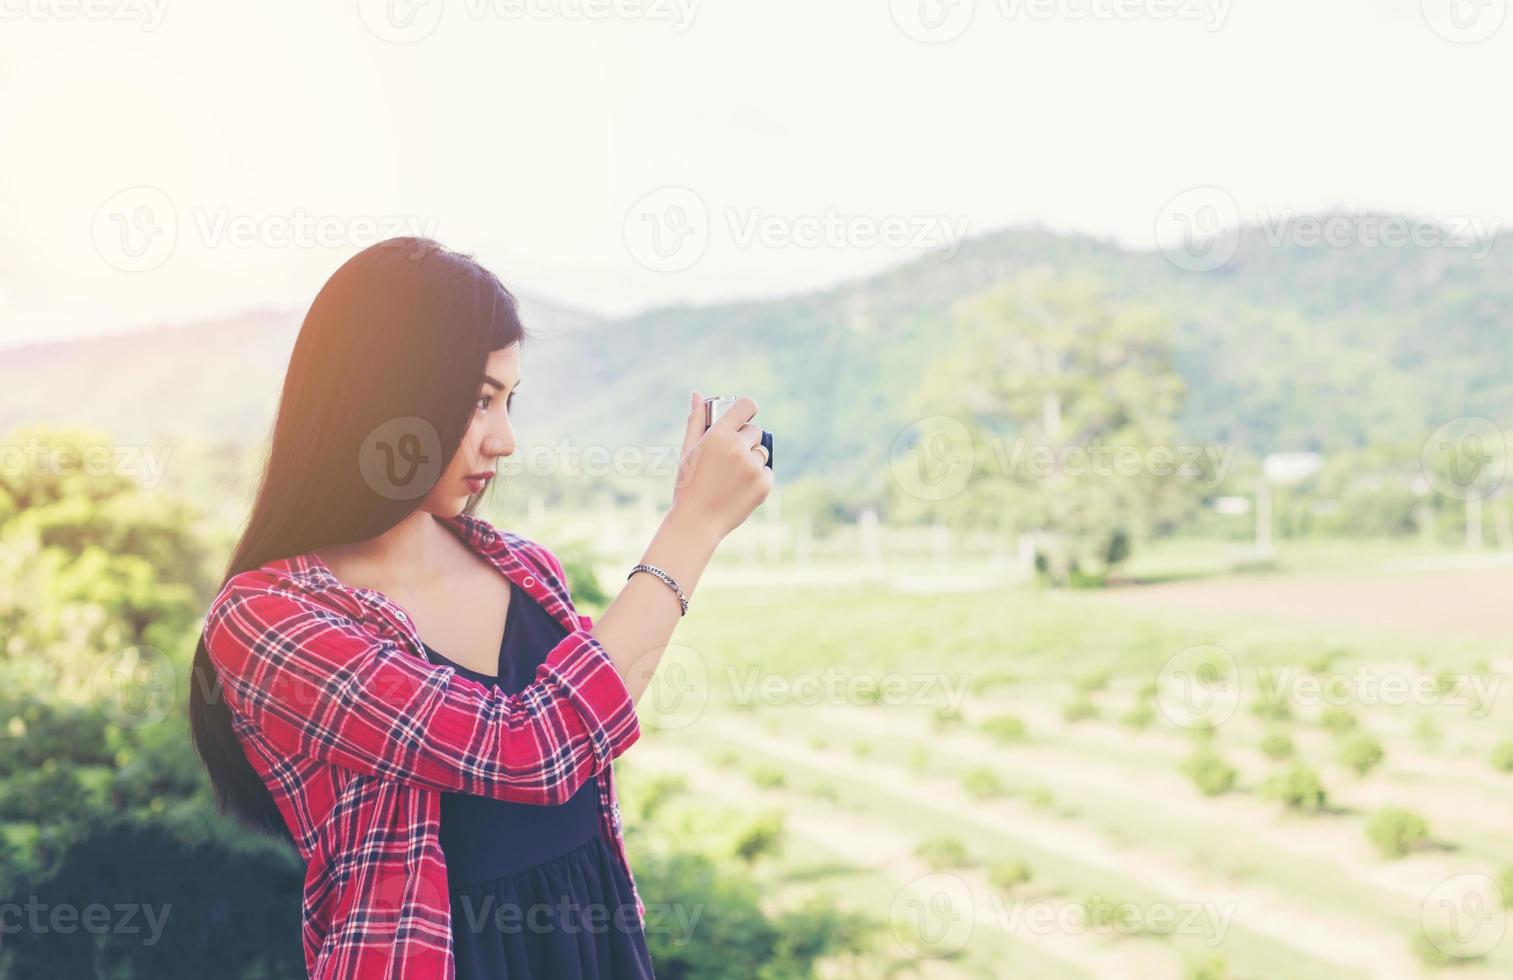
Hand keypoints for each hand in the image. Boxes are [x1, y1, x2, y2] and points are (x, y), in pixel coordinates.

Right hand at [671, 390, 773, 540]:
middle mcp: (738, 448)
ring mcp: (753, 467)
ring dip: (752, 459)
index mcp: (719, 435)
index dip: (747, 409)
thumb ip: (696, 420)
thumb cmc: (688, 485)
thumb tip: (697, 394)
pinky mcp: (764, 484)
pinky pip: (766, 471)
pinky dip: (757, 478)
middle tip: (730, 458)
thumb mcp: (688, 451)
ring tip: (732, 476)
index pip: (746, 405)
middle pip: (755, 430)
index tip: (744, 416)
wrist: (697, 522)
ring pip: (762, 452)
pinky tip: (739, 489)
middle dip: (745, 440)